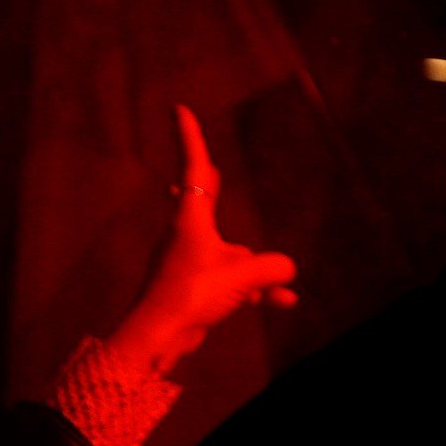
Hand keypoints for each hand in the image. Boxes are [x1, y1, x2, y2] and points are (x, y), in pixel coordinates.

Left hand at [109, 109, 299, 366]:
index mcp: (191, 220)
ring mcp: (189, 262)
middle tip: (205, 164)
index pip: (193, 168)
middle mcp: (187, 235)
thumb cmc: (193, 294)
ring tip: (278, 287)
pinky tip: (283, 303)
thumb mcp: (244, 277)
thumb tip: (286, 270)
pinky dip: (256, 290)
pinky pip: (233, 281)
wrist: (159, 336)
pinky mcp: (195, 288)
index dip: (189, 137)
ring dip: (254, 265)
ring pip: (229, 251)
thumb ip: (272, 268)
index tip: (178, 109)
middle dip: (206, 183)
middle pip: (198, 199)